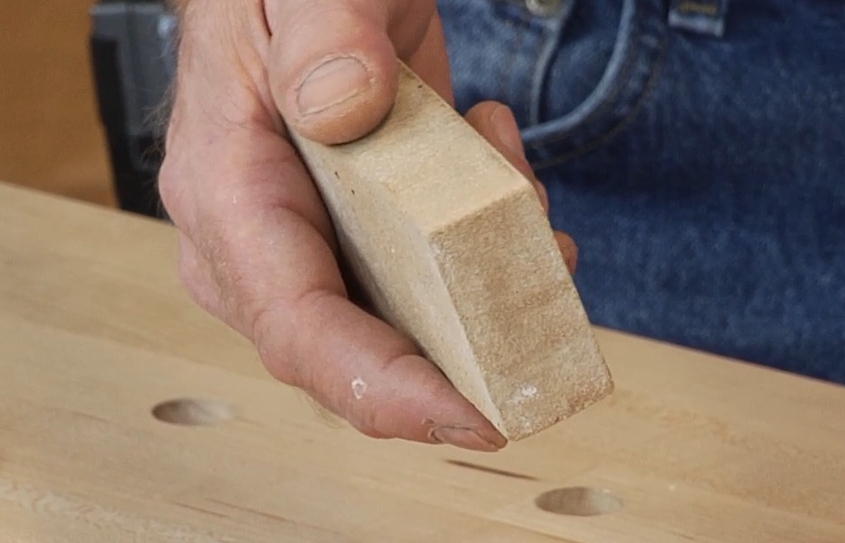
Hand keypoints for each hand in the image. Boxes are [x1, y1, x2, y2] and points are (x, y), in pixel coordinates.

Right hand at [157, 0, 577, 450]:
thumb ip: (320, 39)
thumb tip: (341, 111)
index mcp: (229, 190)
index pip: (297, 328)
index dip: (386, 391)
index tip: (477, 419)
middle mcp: (258, 241)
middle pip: (355, 352)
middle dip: (463, 347)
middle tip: (542, 283)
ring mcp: (310, 245)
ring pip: (405, 321)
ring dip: (488, 286)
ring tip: (526, 198)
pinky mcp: (359, 237)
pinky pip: (426, 281)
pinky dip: (486, 248)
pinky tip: (503, 174)